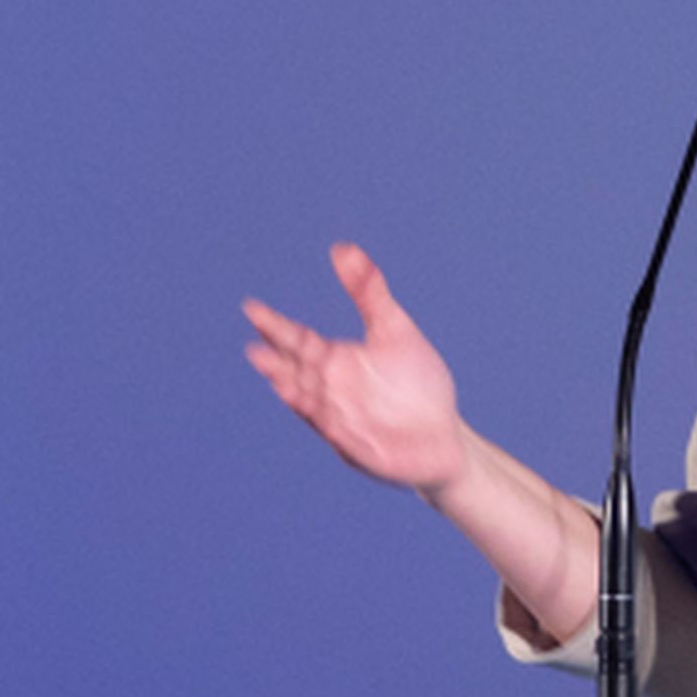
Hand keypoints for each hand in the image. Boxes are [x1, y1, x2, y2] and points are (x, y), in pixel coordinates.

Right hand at [242, 243, 470, 495]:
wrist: (444, 436)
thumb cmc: (416, 383)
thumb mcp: (394, 329)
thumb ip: (368, 291)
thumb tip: (342, 248)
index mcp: (335, 362)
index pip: (297, 340)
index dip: (275, 326)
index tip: (251, 308)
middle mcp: (331, 391)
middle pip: (297, 373)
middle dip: (277, 363)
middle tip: (255, 349)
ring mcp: (342, 421)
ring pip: (312, 405)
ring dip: (296, 393)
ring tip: (278, 377)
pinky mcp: (360, 449)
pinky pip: (340, 435)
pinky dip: (327, 423)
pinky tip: (319, 410)